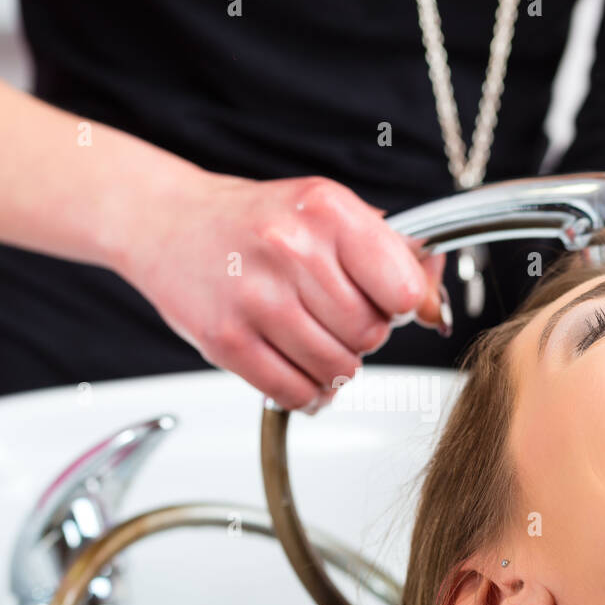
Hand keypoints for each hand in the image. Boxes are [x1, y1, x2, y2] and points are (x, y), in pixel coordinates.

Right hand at [118, 171, 447, 411]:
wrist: (169, 223)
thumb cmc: (254, 222)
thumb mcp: (328, 214)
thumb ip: (391, 253)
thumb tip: (435, 303)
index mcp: (327, 211)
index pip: (402, 289)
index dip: (401, 305)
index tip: (384, 302)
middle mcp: (291, 251)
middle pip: (371, 334)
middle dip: (364, 336)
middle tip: (338, 319)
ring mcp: (256, 299)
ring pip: (338, 369)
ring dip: (336, 367)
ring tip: (316, 342)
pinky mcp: (227, 341)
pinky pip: (294, 392)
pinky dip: (308, 394)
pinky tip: (302, 373)